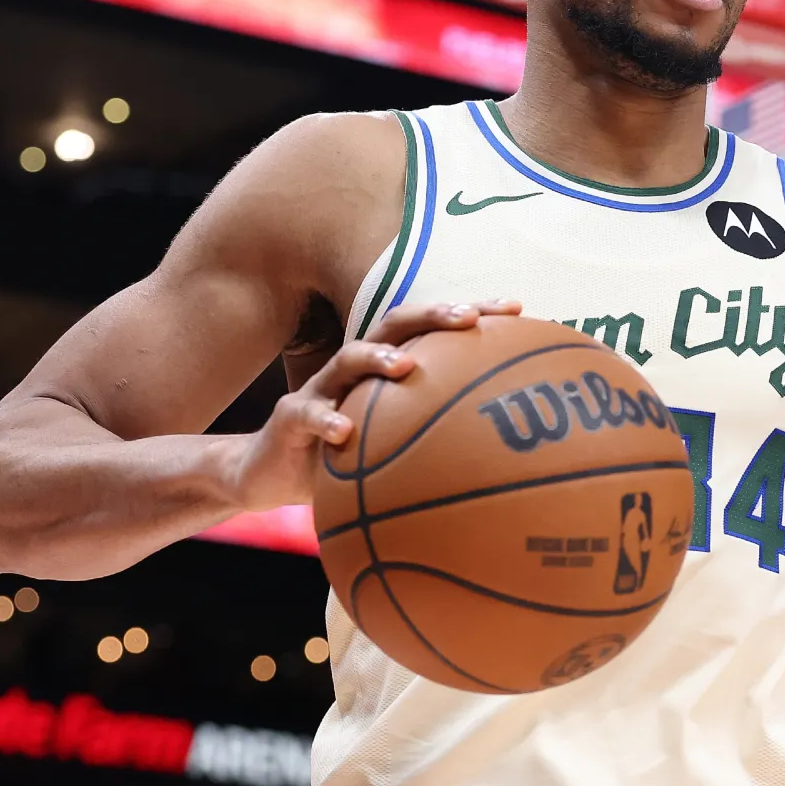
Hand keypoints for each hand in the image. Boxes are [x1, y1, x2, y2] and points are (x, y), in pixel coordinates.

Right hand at [228, 298, 520, 511]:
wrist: (267, 475)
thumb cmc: (343, 459)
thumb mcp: (393, 447)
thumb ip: (437, 439)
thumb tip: (506, 457)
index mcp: (385, 369)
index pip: (432, 331)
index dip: (473, 314)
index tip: (517, 310)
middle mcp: (355, 369)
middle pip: (396, 327)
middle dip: (432, 315)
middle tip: (468, 318)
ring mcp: (321, 389)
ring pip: (349, 359)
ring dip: (378, 358)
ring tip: (406, 366)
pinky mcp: (289, 418)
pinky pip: (308, 414)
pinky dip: (326, 420)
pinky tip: (345, 432)